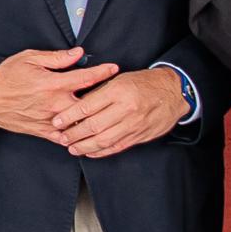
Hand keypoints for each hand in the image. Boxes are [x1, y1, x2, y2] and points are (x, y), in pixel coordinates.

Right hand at [0, 45, 117, 136]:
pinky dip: (77, 136)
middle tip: (114, 95)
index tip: (114, 68)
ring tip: (104, 114)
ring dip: (92, 119)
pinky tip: (84, 132)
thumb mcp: (30, 58)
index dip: (103, 72)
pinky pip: (65, 138)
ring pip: (79, 124)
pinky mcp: (42, 132)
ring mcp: (49, 120)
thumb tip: (78, 53)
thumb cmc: (5, 76)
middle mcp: (55, 104)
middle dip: (103, 99)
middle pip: (89, 104)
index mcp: (53, 84)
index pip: (86, 78)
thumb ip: (57, 58)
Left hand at [52, 68, 188, 161]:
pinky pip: (116, 147)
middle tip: (61, 137)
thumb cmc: (144, 83)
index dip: (69, 116)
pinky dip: (100, 152)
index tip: (57, 121)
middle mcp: (125, 109)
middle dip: (73, 134)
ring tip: (71, 147)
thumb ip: (100, 92)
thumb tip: (77, 104)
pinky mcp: (138, 136)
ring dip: (84, 146)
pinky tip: (89, 152)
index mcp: (118, 91)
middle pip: (92, 126)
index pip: (87, 106)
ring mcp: (133, 125)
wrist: (173, 93)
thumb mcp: (120, 79)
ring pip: (103, 140)